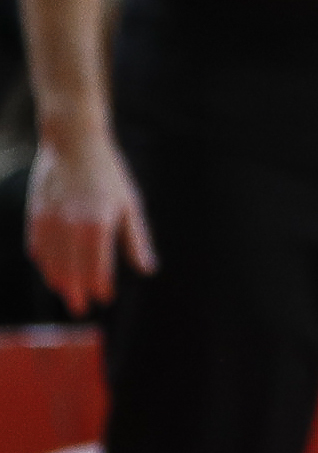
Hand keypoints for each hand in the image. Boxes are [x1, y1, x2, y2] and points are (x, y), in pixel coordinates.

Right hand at [25, 121, 151, 314]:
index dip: (99, 285)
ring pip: (50, 261)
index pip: (97, 265)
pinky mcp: (35, 214)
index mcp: (98, 223)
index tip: (104, 298)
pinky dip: (43, 262)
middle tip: (81, 309)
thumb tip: (148, 269)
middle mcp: (70, 224)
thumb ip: (136, 239)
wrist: (73, 144)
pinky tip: (50, 272)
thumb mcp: (130, 204)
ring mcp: (49, 219)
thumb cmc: (109, 174)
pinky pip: (36, 246)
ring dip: (57, 280)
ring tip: (67, 293)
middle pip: (70, 269)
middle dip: (76, 291)